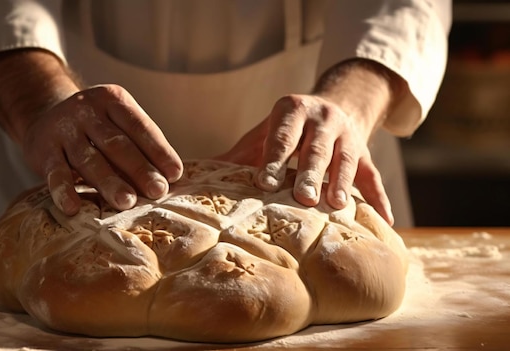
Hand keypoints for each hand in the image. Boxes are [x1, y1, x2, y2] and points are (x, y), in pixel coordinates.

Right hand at [0, 50, 182, 215]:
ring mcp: (63, 129)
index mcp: (112, 100)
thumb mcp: (116, 122)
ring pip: (89, 159)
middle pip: (117, 143)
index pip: (140, 126)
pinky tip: (74, 208)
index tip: (175, 174)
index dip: (158, 150)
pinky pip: (55, 173)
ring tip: (127, 202)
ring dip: (109, 182)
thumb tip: (169, 178)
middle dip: (139, 169)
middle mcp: (87, 110)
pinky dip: (64, 191)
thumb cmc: (95, 127)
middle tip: (157, 191)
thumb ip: (139, 144)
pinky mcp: (43, 149)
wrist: (44, 114)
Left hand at [217, 59, 402, 225]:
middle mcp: (324, 118)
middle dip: (310, 172)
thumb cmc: (288, 128)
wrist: (334, 106)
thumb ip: (239, 154)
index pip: (282, 136)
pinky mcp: (368, 154)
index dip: (274, 158)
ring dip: (342, 182)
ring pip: (347, 159)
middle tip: (303, 196)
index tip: (264, 182)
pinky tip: (384, 221)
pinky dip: (379, 200)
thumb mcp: (264, 132)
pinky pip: (374, 177)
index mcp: (293, 109)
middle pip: (316, 148)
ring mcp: (348, 136)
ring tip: (335, 206)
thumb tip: (196, 177)